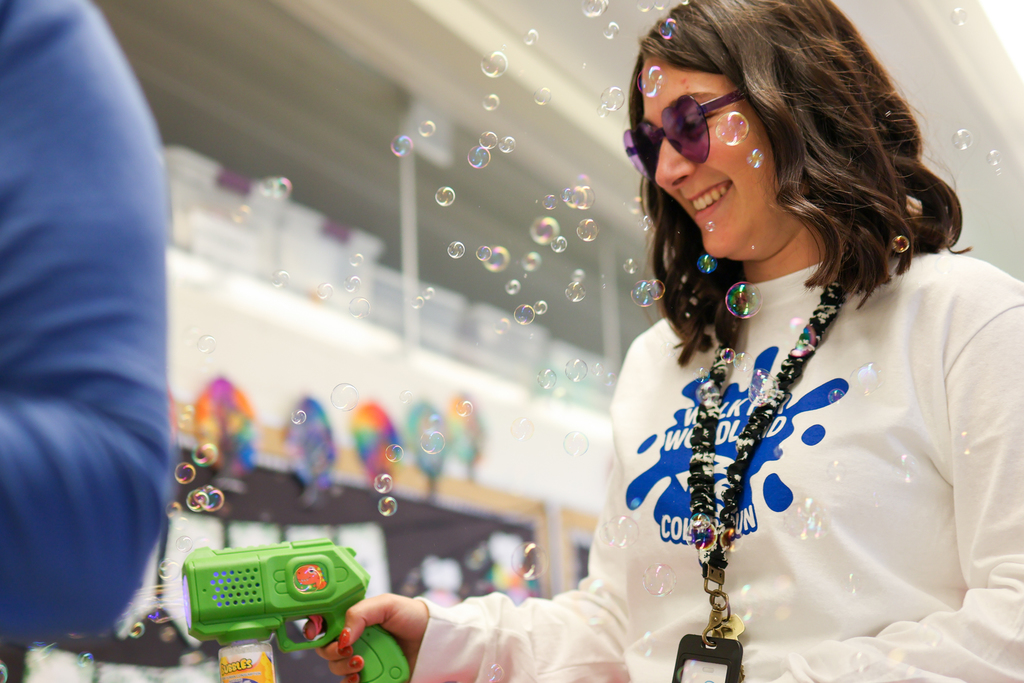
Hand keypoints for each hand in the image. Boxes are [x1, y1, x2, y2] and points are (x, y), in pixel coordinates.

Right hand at [314, 593, 429, 681]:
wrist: (434, 639)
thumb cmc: (412, 617)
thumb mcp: (386, 604)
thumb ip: (360, 614)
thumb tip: (342, 636)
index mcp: (355, 620)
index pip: (326, 625)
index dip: (315, 628)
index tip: (314, 633)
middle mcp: (355, 640)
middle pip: (327, 650)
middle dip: (333, 652)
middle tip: (348, 650)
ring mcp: (362, 660)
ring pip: (336, 669)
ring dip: (343, 668)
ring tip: (361, 663)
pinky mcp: (371, 678)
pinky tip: (359, 678)